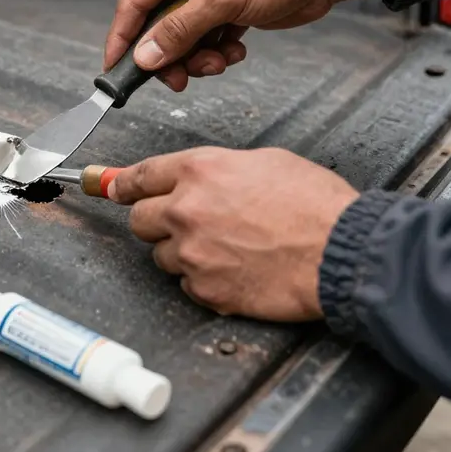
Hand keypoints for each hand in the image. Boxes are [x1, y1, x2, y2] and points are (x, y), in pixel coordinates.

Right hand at [104, 0, 391, 92]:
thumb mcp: (221, 0)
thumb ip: (178, 31)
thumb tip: (144, 56)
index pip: (133, 2)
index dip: (123, 39)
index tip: (114, 70)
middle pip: (156, 26)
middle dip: (170, 55)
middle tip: (181, 78)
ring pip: (181, 39)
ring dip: (198, 57)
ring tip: (220, 60)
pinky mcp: (223, 8)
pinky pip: (204, 40)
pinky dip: (216, 52)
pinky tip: (235, 49)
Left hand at [108, 147, 359, 321]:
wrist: (342, 251)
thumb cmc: (313, 203)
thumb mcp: (263, 162)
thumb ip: (215, 170)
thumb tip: (193, 179)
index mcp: (198, 171)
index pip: (139, 177)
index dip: (120, 183)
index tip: (108, 187)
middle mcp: (185, 210)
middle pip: (139, 220)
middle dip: (156, 221)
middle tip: (184, 223)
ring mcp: (192, 253)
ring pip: (162, 256)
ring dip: (182, 252)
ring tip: (223, 248)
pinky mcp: (206, 289)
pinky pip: (187, 284)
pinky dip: (203, 280)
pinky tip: (234, 270)